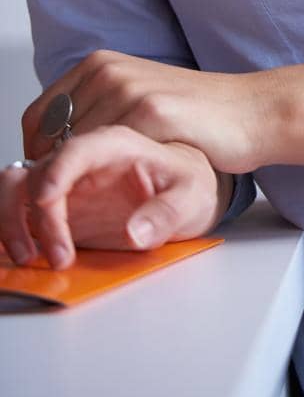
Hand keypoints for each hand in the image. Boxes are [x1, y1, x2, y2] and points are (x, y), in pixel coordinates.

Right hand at [1, 129, 223, 270]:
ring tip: (33, 256)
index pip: (77, 146)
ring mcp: (69, 173)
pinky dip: (10, 221)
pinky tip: (29, 250)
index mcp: (118, 140)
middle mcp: (86, 151)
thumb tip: (135, 232)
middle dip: (31, 210)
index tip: (46, 202)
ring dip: (12, 216)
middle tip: (55, 253)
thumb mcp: (193, 195)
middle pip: (37, 164)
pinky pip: (17, 198)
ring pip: (16, 179)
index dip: (56, 172)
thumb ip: (167, 212)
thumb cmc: (190, 181)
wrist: (191, 182)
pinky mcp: (58, 195)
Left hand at [21, 49, 275, 174]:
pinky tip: (126, 190)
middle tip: (77, 199)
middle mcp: (107, 70)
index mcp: (100, 63)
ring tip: (102, 199)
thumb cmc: (194, 115)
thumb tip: (51, 150)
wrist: (249, 111)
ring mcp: (128, 88)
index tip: (54, 182)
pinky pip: (108, 156)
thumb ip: (96, 113)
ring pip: (74, 150)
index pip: (36, 118)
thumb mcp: (136, 100)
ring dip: (78, 182)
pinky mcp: (150, 111)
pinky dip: (106, 181)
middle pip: (49, 138)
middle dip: (56, 174)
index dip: (37, 156)